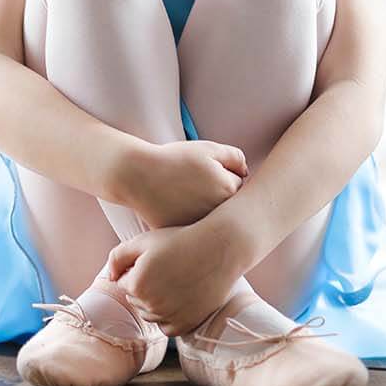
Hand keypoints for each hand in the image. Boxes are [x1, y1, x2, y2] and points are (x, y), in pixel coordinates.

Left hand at [105, 216, 250, 336]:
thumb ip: (117, 257)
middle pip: (136, 300)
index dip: (138, 269)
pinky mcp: (187, 325)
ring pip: (150, 315)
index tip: (155, 259)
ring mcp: (170, 317)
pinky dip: (169, 317)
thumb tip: (111, 279)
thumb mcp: (143, 241)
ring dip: (155, 302)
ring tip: (173, 281)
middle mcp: (152, 305)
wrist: (219, 249)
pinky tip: (179, 298)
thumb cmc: (179, 240)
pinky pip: (166, 328)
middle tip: (167, 269)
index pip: (124, 283)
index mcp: (137, 284)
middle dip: (144, 286)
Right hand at [118, 139, 247, 228]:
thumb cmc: (173, 160)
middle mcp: (218, 212)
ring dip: (207, 213)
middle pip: (229, 208)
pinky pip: (197, 232)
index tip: (207, 174)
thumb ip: (235, 158)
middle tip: (196, 187)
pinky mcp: (185, 237)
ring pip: (213, 221)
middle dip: (218, 198)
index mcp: (228, 189)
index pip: (240, 187)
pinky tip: (177, 209)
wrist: (138, 176)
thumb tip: (247, 174)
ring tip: (186, 197)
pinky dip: (191, 224)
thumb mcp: (207, 148)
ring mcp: (201, 227)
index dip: (224, 177)